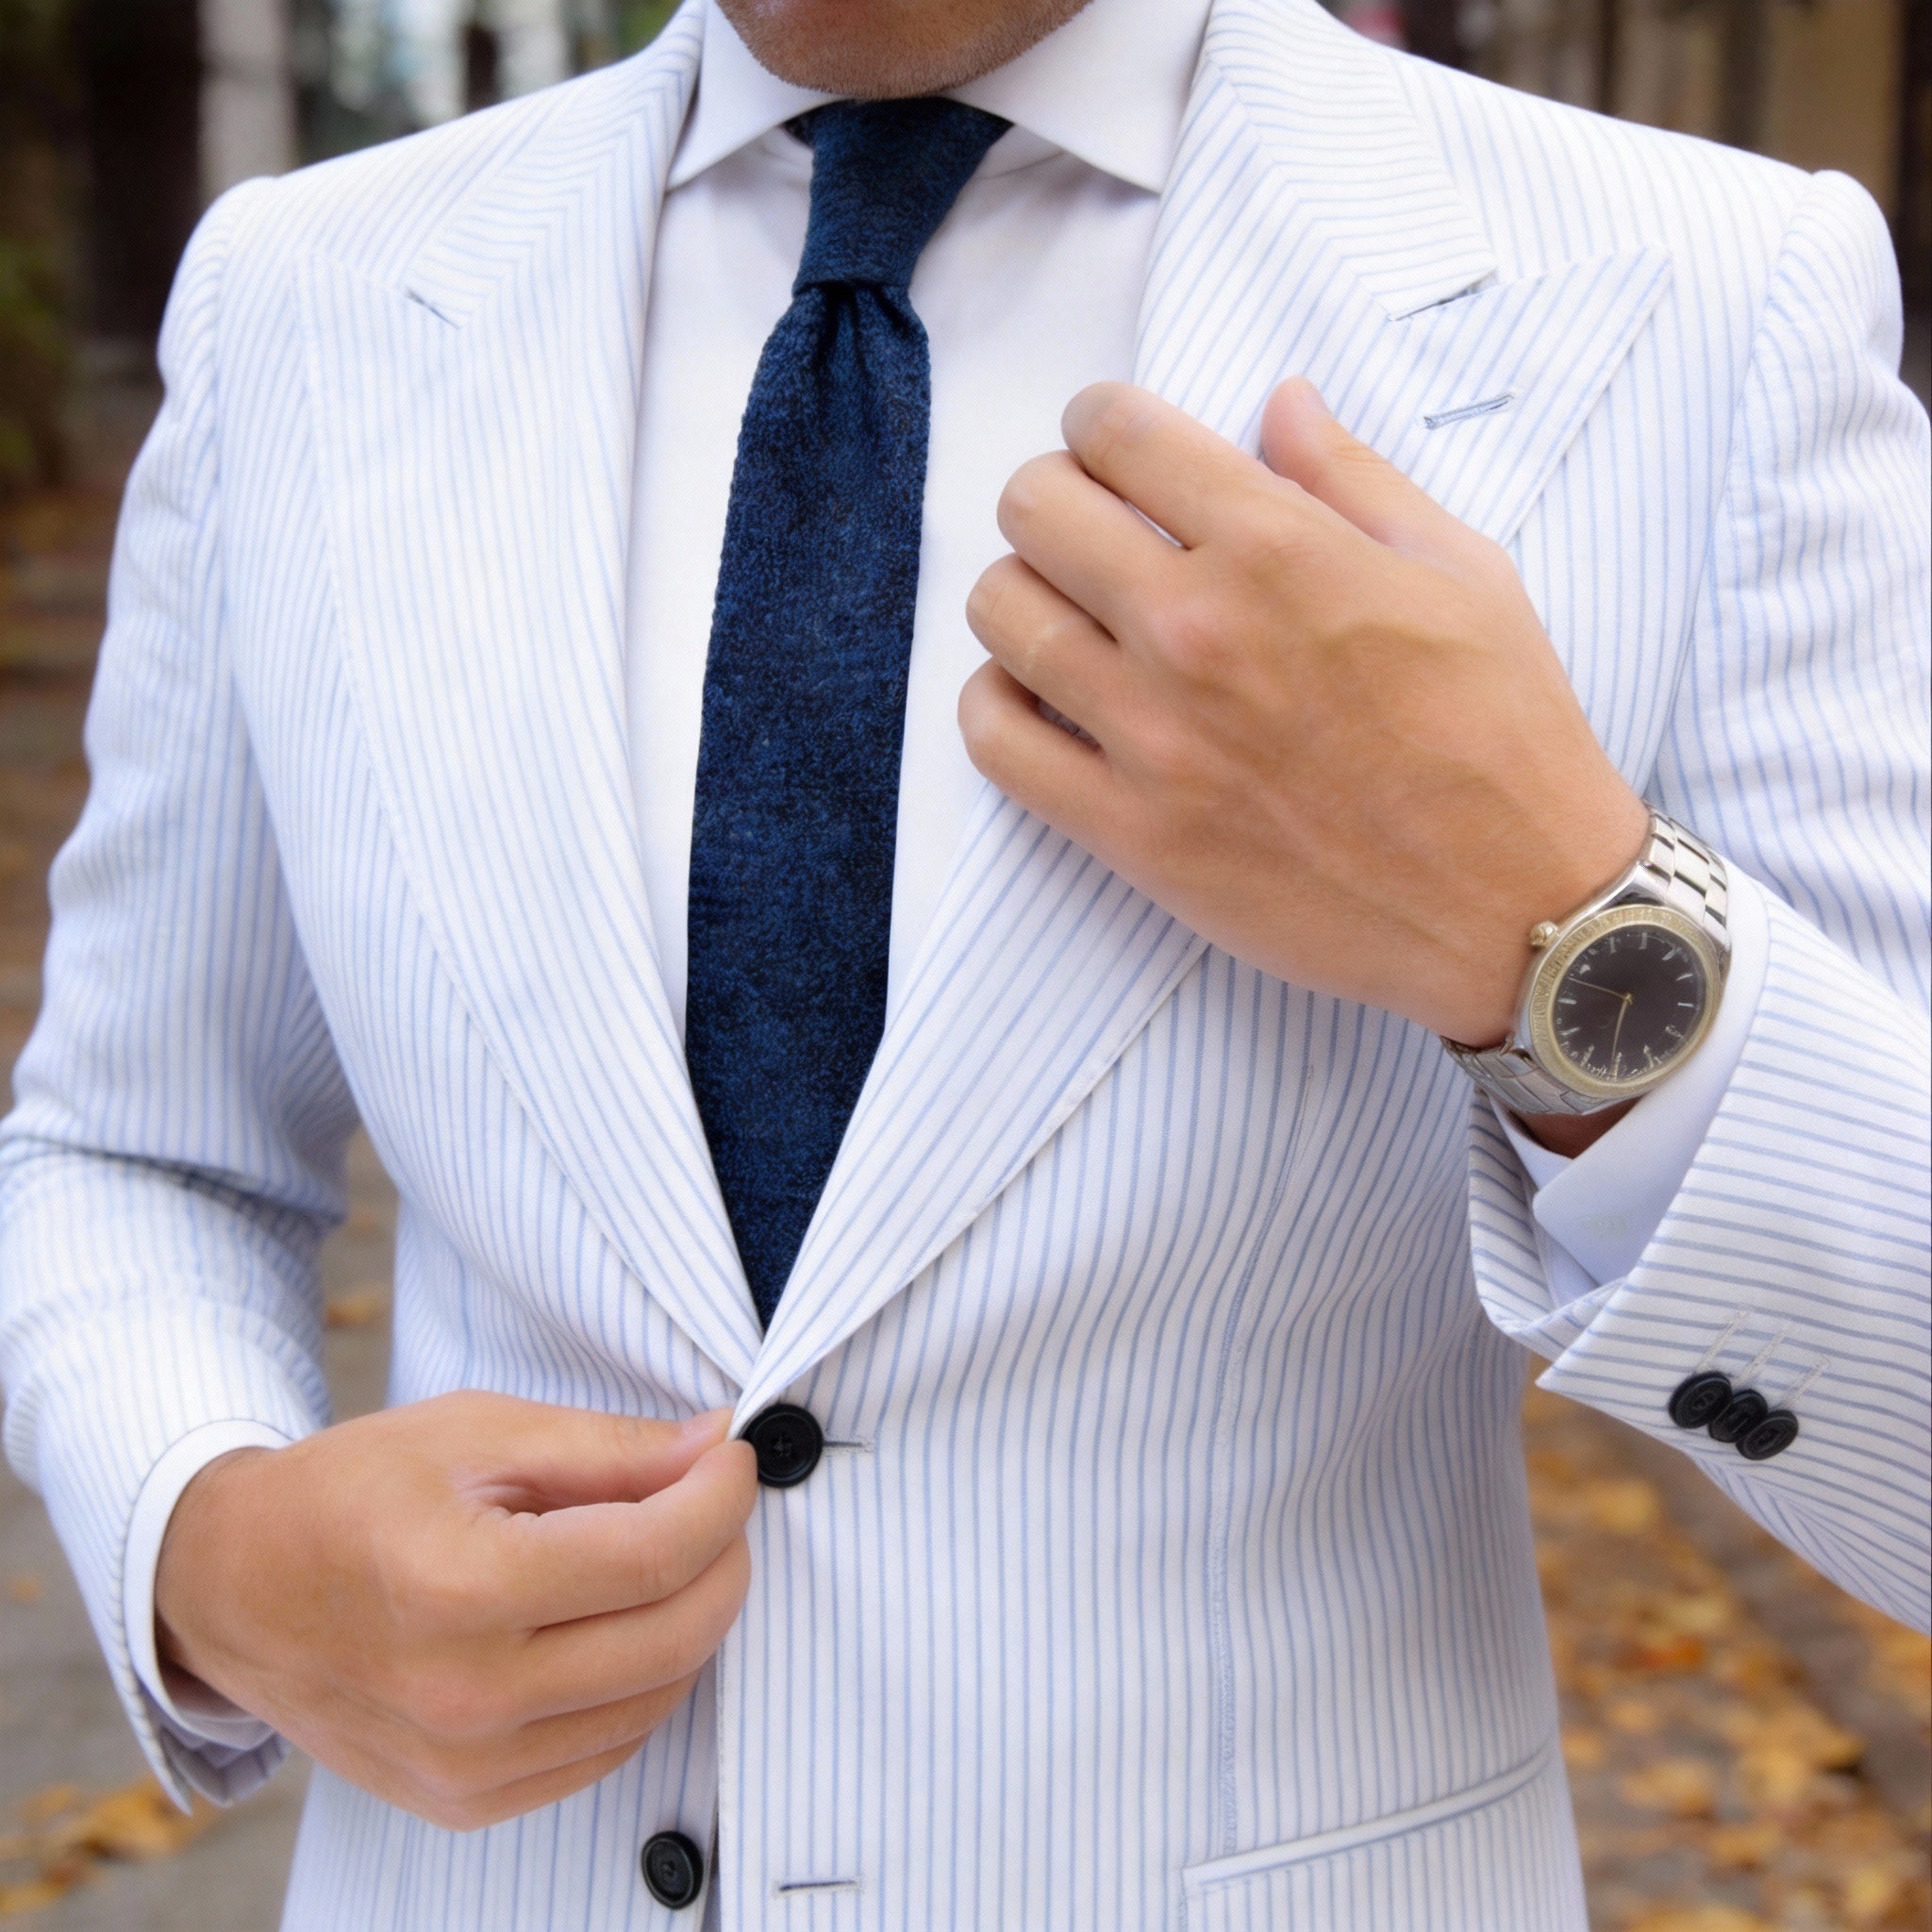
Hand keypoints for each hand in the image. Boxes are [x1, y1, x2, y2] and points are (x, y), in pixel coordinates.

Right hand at [155, 1393, 755, 1829]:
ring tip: (667, 1553)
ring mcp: (464, 1767)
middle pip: (674, 1637)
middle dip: (725, 1558)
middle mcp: (465, 1697)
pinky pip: (607, 1749)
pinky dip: (642, 1682)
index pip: (654, 1556)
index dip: (720, 1498)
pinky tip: (621, 1622)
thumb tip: (716, 1444)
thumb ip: (610, 1447)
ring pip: (656, 1700)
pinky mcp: (466, 1803)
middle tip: (715, 1501)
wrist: (238, 1587)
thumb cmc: (353, 1493)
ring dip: (692, 1620)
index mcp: (461, 1589)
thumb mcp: (479, 1431)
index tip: (733, 1457)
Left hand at [959, 378, 1648, 1050]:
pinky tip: (1040, 697)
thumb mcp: (1458, 569)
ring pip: (1000, 615)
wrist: (1515, 906)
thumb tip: (1278, 400)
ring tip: (1068, 615)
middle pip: (1034, 509)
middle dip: (1052, 497)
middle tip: (1089, 529)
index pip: (1115, 430)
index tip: (1113, 447)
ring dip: (1020, 594)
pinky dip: (995, 704)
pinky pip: (996, 743)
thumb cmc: (1502, 733)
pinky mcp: (1129, 832)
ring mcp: (1152, 736)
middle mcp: (1196, 629)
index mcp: (1278, 547)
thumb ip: (1350, 477)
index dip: (1100, 421)